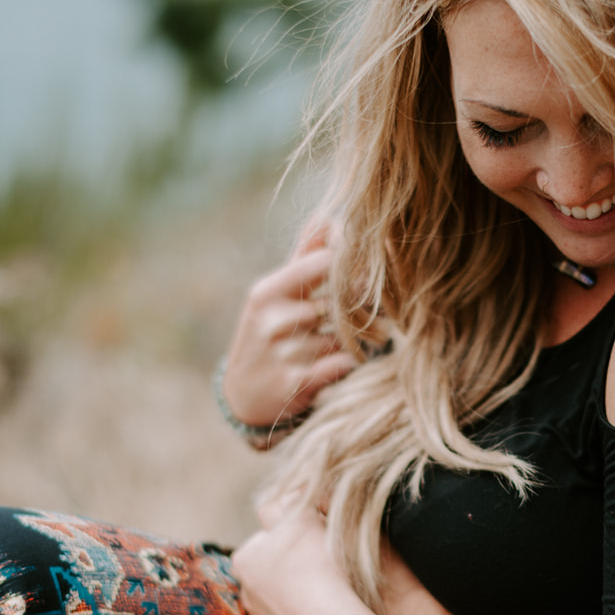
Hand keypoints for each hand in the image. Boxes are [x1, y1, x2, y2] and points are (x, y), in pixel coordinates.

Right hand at [221, 223, 357, 428]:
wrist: (242, 396)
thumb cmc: (268, 335)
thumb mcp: (276, 296)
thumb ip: (304, 257)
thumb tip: (326, 218)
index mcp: (267, 293)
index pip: (323, 262)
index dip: (350, 267)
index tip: (362, 276)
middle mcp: (272, 321)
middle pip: (340, 302)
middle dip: (360, 308)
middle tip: (372, 312)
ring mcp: (283, 354)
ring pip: (344, 337)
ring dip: (357, 340)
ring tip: (354, 341)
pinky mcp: (296, 384)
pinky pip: (342, 364)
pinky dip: (348, 364)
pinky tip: (340, 363)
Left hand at [232, 494, 368, 614]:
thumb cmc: (321, 566)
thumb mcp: (305, 517)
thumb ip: (292, 498)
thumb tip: (291, 487)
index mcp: (247, 558)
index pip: (270, 538)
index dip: (295, 535)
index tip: (317, 538)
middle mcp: (246, 595)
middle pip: (275, 573)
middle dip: (294, 569)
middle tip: (328, 566)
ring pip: (284, 605)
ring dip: (301, 600)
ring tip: (333, 596)